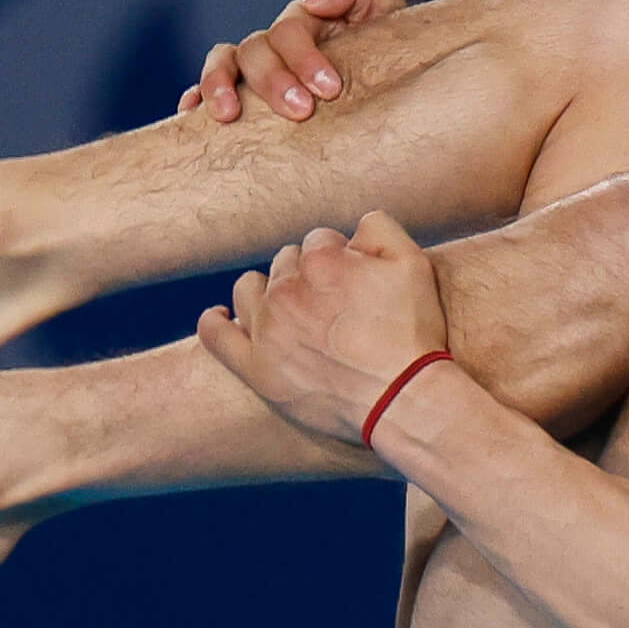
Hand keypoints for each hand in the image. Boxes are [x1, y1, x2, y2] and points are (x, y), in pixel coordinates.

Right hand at [179, 0, 407, 122]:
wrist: (395, 86)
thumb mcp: (384, 10)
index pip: (291, 28)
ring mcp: (257, 67)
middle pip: (256, 48)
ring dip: (218, 85)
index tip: (330, 90)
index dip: (304, 56)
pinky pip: (207, 90)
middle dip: (273, 80)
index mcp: (309, 19)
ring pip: (224, 63)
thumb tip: (316, 0)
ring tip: (227, 116)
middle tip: (301, 111)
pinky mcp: (244, 96)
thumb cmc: (391, 50)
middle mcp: (277, 41)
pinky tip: (192, 115)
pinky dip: (195, 97)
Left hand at [197, 212, 450, 444]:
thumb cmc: (412, 334)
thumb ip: (380, 228)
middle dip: (306, 275)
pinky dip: (215, 322)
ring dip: (266, 290)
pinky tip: (220, 316)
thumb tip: (355, 227)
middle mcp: (287, 290)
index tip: (355, 282)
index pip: (319, 241)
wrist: (402, 400)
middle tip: (334, 304)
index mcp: (322, 260)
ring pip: (249, 290)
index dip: (340, 258)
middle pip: (285, 264)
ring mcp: (267, 330)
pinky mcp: (256, 368)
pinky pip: (217, 337)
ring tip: (288, 308)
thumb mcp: (413, 264)